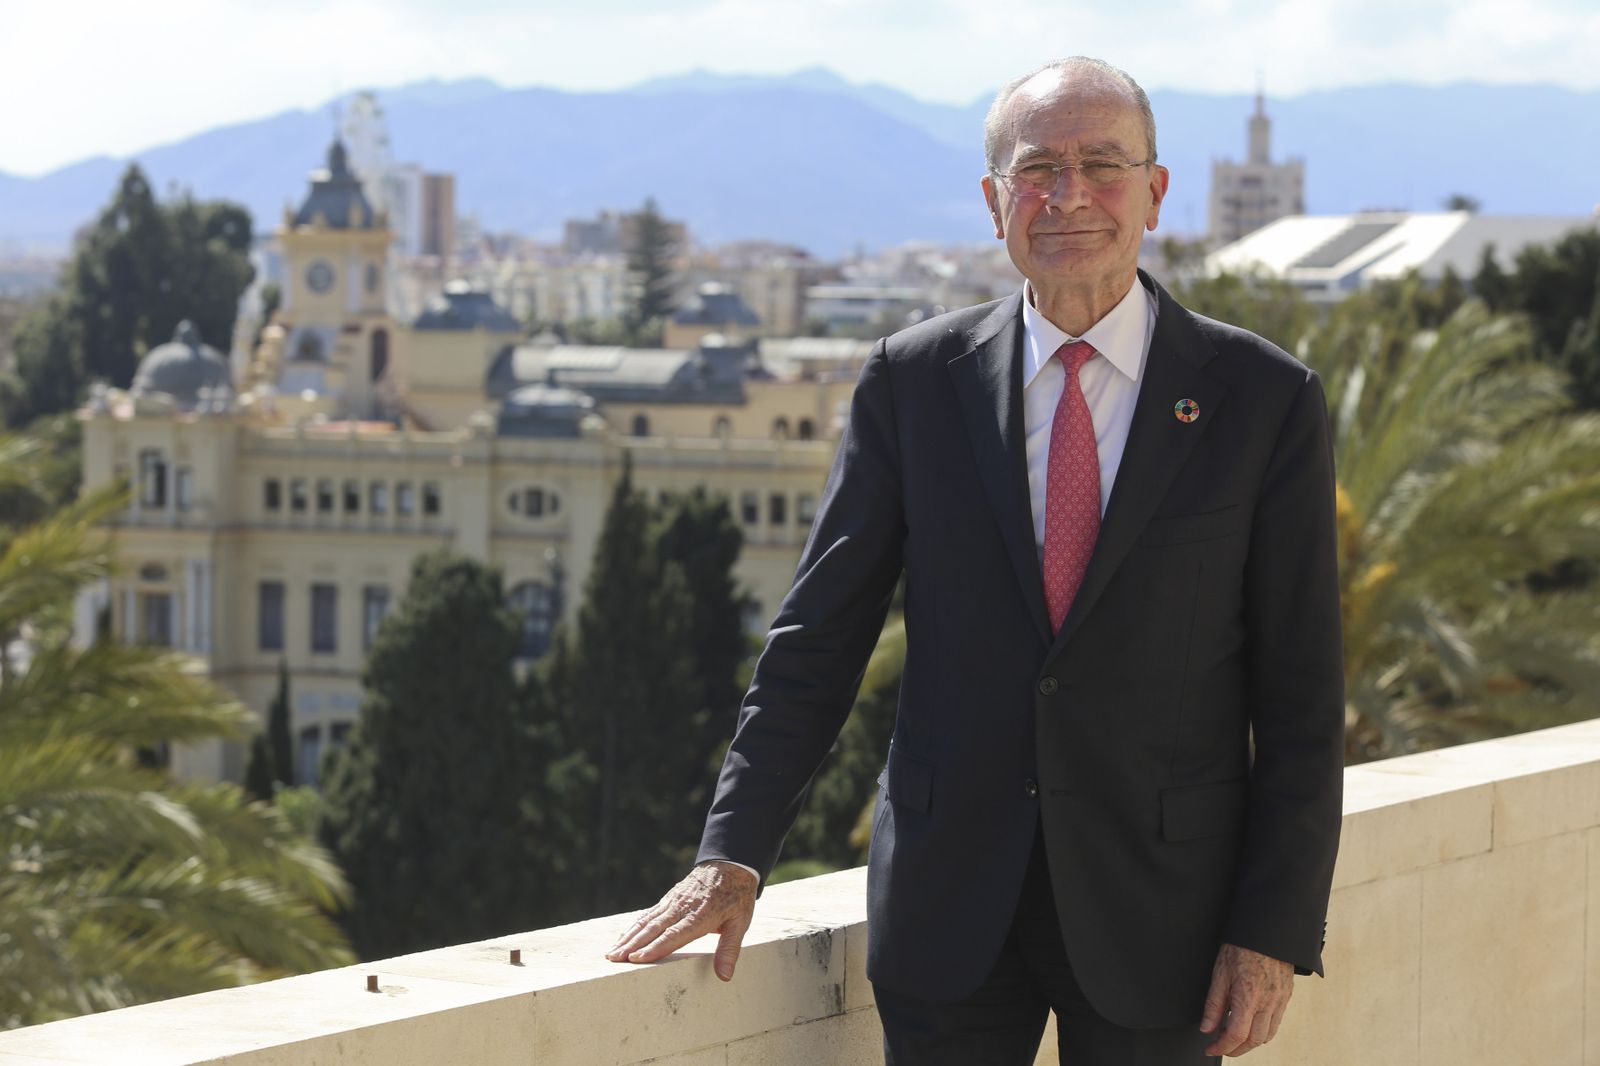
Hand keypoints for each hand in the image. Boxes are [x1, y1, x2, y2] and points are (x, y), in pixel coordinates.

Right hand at [605, 861, 757, 981]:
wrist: (730, 865)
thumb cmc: (737, 897)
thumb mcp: (741, 922)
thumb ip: (729, 949)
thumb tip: (725, 976)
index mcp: (699, 916)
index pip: (674, 934)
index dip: (654, 947)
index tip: (636, 958)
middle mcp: (681, 908)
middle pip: (653, 928)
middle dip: (632, 945)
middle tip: (614, 959)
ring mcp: (673, 902)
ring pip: (646, 921)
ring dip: (628, 936)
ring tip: (612, 952)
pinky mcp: (669, 898)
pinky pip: (649, 913)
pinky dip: (634, 925)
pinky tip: (624, 936)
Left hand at [1199, 942, 1292, 1056]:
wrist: (1268, 931)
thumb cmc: (1242, 947)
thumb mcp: (1220, 973)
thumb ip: (1214, 1004)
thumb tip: (1207, 1028)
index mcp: (1249, 997)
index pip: (1236, 1035)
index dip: (1222, 1047)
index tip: (1211, 1048)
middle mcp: (1268, 1002)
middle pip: (1253, 1040)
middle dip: (1235, 1049)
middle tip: (1221, 1046)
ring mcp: (1280, 1000)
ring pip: (1268, 1035)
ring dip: (1250, 1042)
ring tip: (1234, 1038)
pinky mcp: (1286, 996)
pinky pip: (1276, 1023)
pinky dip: (1263, 1031)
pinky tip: (1251, 1024)